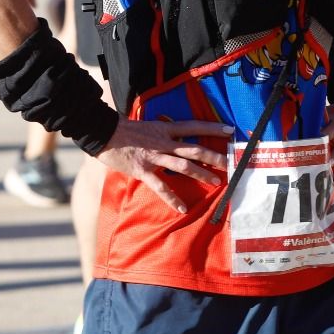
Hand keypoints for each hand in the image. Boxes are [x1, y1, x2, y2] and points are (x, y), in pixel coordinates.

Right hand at [95, 117, 232, 211]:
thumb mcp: (148, 125)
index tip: (229, 130)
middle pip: (194, 148)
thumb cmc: (124, 129)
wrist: (103, 132)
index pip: (194, 125)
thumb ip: (162, 132)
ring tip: (216, 181)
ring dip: (201, 173)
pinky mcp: (143, 170)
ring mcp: (154, 156)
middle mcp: (163, 141)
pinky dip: (172, 198)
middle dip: (214, 156)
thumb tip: (175, 136)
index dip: (212, 127)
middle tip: (230, 163)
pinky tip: (183, 208)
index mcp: (165, 128)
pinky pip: (161, 186)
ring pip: (183, 165)